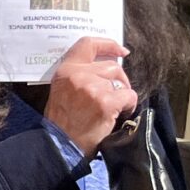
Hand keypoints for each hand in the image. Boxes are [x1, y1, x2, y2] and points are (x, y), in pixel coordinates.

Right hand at [42, 37, 135, 156]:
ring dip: (121, 94)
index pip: (88, 44)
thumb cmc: (62, 121)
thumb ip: (79, 75)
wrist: (61, 145)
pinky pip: (128, 96)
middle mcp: (78, 75)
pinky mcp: (106, 102)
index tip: (121, 50)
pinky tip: (118, 114)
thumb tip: (106, 68)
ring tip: (112, 108)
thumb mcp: (62, 90)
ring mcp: (93, 87)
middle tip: (115, 94)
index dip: (108, 44)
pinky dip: (128, 105)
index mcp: (65, 70)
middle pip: (112, 66)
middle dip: (119, 79)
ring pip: (121, 82)